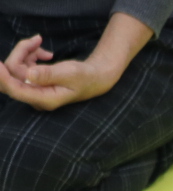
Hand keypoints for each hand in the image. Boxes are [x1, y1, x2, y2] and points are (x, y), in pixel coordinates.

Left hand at [0, 35, 119, 109]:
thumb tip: (29, 75)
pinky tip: (45, 52)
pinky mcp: (33, 80)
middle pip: (13, 75)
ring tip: (42, 44)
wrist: (94, 77)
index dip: (3, 77)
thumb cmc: (84, 77)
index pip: (15, 90)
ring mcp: (33, 88)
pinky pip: (22, 64)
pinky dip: (30, 54)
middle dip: (20, 54)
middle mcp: (35, 95)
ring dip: (26, 51)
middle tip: (35, 40)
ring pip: (16, 67)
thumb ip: (48, 75)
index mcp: (44, 99)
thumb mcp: (69, 74)